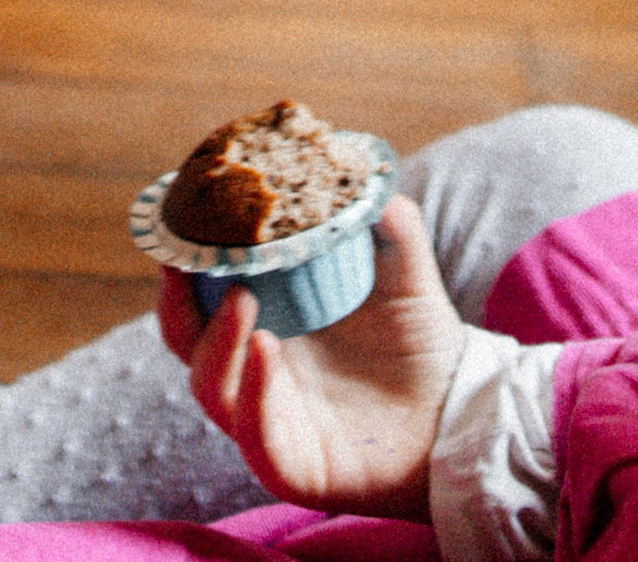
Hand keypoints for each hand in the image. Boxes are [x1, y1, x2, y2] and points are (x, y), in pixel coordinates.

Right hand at [158, 195, 466, 521]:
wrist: (459, 416)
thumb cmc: (420, 345)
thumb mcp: (406, 273)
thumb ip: (388, 222)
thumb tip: (363, 171)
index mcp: (268, 322)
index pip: (203, 294)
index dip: (185, 260)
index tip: (179, 217)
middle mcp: (256, 371)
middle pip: (188, 341)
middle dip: (178, 303)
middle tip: (187, 260)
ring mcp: (269, 420)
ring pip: (212, 389)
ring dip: (217, 343)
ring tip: (242, 298)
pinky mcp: (292, 467)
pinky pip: (257, 438)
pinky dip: (255, 396)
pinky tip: (267, 351)